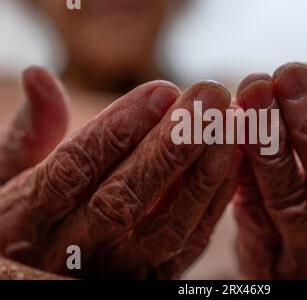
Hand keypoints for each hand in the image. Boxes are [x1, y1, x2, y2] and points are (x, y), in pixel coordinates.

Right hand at [0, 68, 240, 278]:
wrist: (37, 272)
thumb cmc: (22, 215)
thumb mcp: (8, 172)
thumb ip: (30, 130)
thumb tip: (38, 74)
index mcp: (28, 216)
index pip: (75, 168)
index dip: (119, 128)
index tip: (163, 90)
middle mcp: (73, 249)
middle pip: (125, 198)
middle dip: (172, 145)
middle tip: (210, 97)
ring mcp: (117, 269)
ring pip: (165, 227)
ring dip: (203, 174)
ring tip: (231, 124)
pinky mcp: (152, 280)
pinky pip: (188, 245)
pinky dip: (215, 203)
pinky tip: (236, 160)